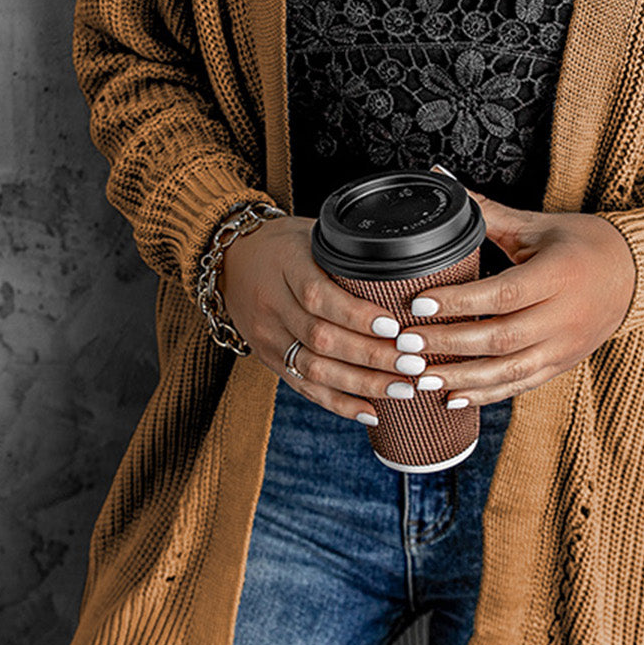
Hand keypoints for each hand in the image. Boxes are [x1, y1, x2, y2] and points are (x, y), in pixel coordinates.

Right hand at [218, 215, 410, 422]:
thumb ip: (346, 252)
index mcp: (284, 265)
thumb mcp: (311, 233)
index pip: (318, 296)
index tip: (394, 326)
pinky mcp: (269, 359)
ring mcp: (268, 336)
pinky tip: (371, 411)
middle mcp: (271, 305)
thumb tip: (401, 266)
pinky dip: (339, 403)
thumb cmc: (283, 243)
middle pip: (321, 338)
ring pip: (314, 369)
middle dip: (371, 356)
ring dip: (362, 384)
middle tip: (413, 362)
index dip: (356, 315)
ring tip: (402, 388)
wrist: (230, 259)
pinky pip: (304, 388)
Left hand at [407, 187, 636, 406]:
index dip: (460, 302)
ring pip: (509, 369)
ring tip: (420, 376)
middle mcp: (564, 315)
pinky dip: (487, 393)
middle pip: (502, 337)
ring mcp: (565, 345)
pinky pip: (521, 384)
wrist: (633, 274)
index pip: (504, 293)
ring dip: (462, 377)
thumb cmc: (581, 244)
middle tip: (406, 343)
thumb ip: (486, 210)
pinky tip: (453, 396)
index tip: (419, 304)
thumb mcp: (536, 225)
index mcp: (559, 274)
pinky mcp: (562, 363)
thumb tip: (441, 177)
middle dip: (449, 344)